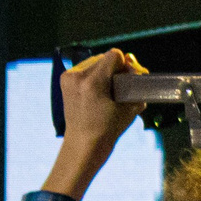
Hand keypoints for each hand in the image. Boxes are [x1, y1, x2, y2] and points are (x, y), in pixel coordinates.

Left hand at [44, 49, 147, 198]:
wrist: (84, 144)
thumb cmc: (109, 130)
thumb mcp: (130, 109)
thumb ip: (135, 85)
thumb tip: (136, 67)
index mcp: (93, 82)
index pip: (114, 55)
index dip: (126, 65)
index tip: (130, 77)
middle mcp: (78, 76)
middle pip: (104, 57)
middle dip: (116, 68)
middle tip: (123, 82)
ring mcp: (69, 77)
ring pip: (94, 61)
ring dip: (105, 70)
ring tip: (110, 87)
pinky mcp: (65, 80)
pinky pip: (85, 68)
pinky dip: (94, 75)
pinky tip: (99, 89)